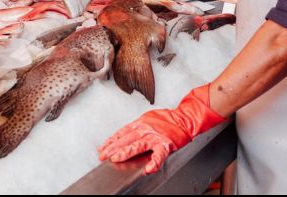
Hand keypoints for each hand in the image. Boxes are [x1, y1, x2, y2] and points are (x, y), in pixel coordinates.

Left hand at [98, 84, 225, 173]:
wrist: (184, 119)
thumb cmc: (167, 119)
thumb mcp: (147, 118)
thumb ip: (135, 127)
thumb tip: (123, 135)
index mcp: (140, 124)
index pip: (121, 133)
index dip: (111, 141)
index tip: (102, 148)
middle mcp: (145, 129)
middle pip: (126, 139)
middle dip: (113, 148)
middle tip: (103, 155)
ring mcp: (155, 137)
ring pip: (137, 145)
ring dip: (126, 152)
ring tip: (117, 158)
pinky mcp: (165, 144)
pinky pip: (159, 155)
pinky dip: (154, 162)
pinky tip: (148, 169)